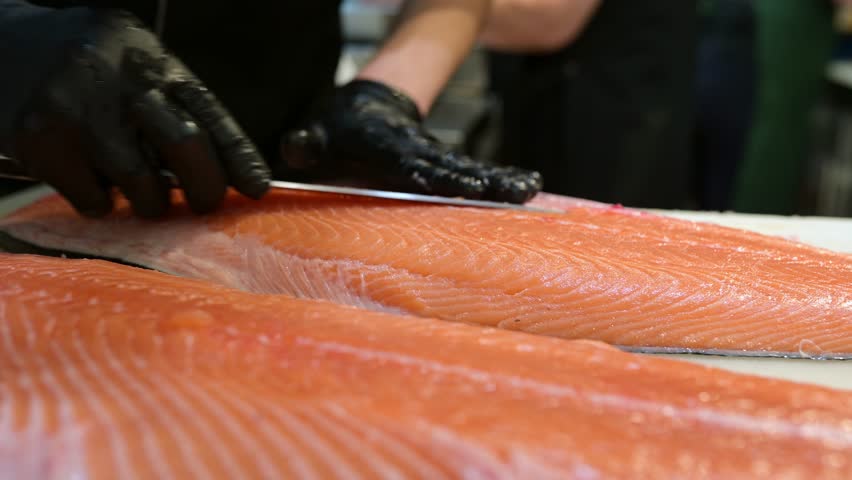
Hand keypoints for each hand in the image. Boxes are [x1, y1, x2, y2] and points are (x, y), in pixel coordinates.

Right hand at [0, 6, 269, 217]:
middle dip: (205, 187)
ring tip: (139, 193)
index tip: (258, 188)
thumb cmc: (74, 67)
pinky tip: (90, 184)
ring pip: (141, 182)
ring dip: (148, 202)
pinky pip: (92, 199)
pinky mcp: (40, 140)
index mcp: (146, 57)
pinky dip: (100, 204)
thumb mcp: (127, 64)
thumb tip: (219, 168)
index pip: (207, 110)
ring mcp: (77, 109)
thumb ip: (166, 104)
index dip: (238, 154)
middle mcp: (116, 77)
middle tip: (205, 205)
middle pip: (185, 143)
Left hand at [280, 80, 541, 203]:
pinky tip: (525, 187)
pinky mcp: (444, 164)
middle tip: (510, 193)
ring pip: (468, 168)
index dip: (431, 176)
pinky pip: (472, 172)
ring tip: (528, 190)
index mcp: (384, 148)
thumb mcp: (314, 135)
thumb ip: (305, 144)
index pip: (410, 164)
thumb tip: (295, 149)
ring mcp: (433, 157)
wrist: (366, 104)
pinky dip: (499, 179)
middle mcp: (415, 152)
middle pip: (450, 168)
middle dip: (480, 181)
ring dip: (498, 180)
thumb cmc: (337, 130)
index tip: (457, 188)